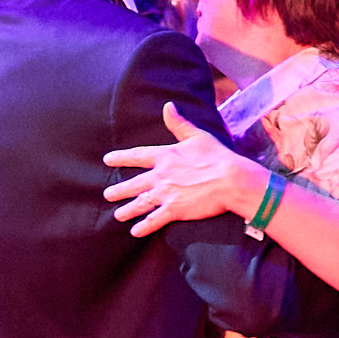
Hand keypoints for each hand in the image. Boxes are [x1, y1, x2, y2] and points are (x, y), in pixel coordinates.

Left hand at [102, 102, 262, 236]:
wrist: (231, 179)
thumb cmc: (218, 157)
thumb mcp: (197, 136)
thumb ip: (179, 123)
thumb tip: (168, 106)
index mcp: (165, 156)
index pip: (137, 156)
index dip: (121, 158)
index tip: (107, 159)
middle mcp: (161, 175)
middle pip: (134, 184)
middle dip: (119, 190)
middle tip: (107, 195)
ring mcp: (166, 194)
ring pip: (140, 203)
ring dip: (127, 210)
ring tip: (118, 215)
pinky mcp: (175, 210)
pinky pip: (154, 220)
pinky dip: (143, 227)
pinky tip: (134, 232)